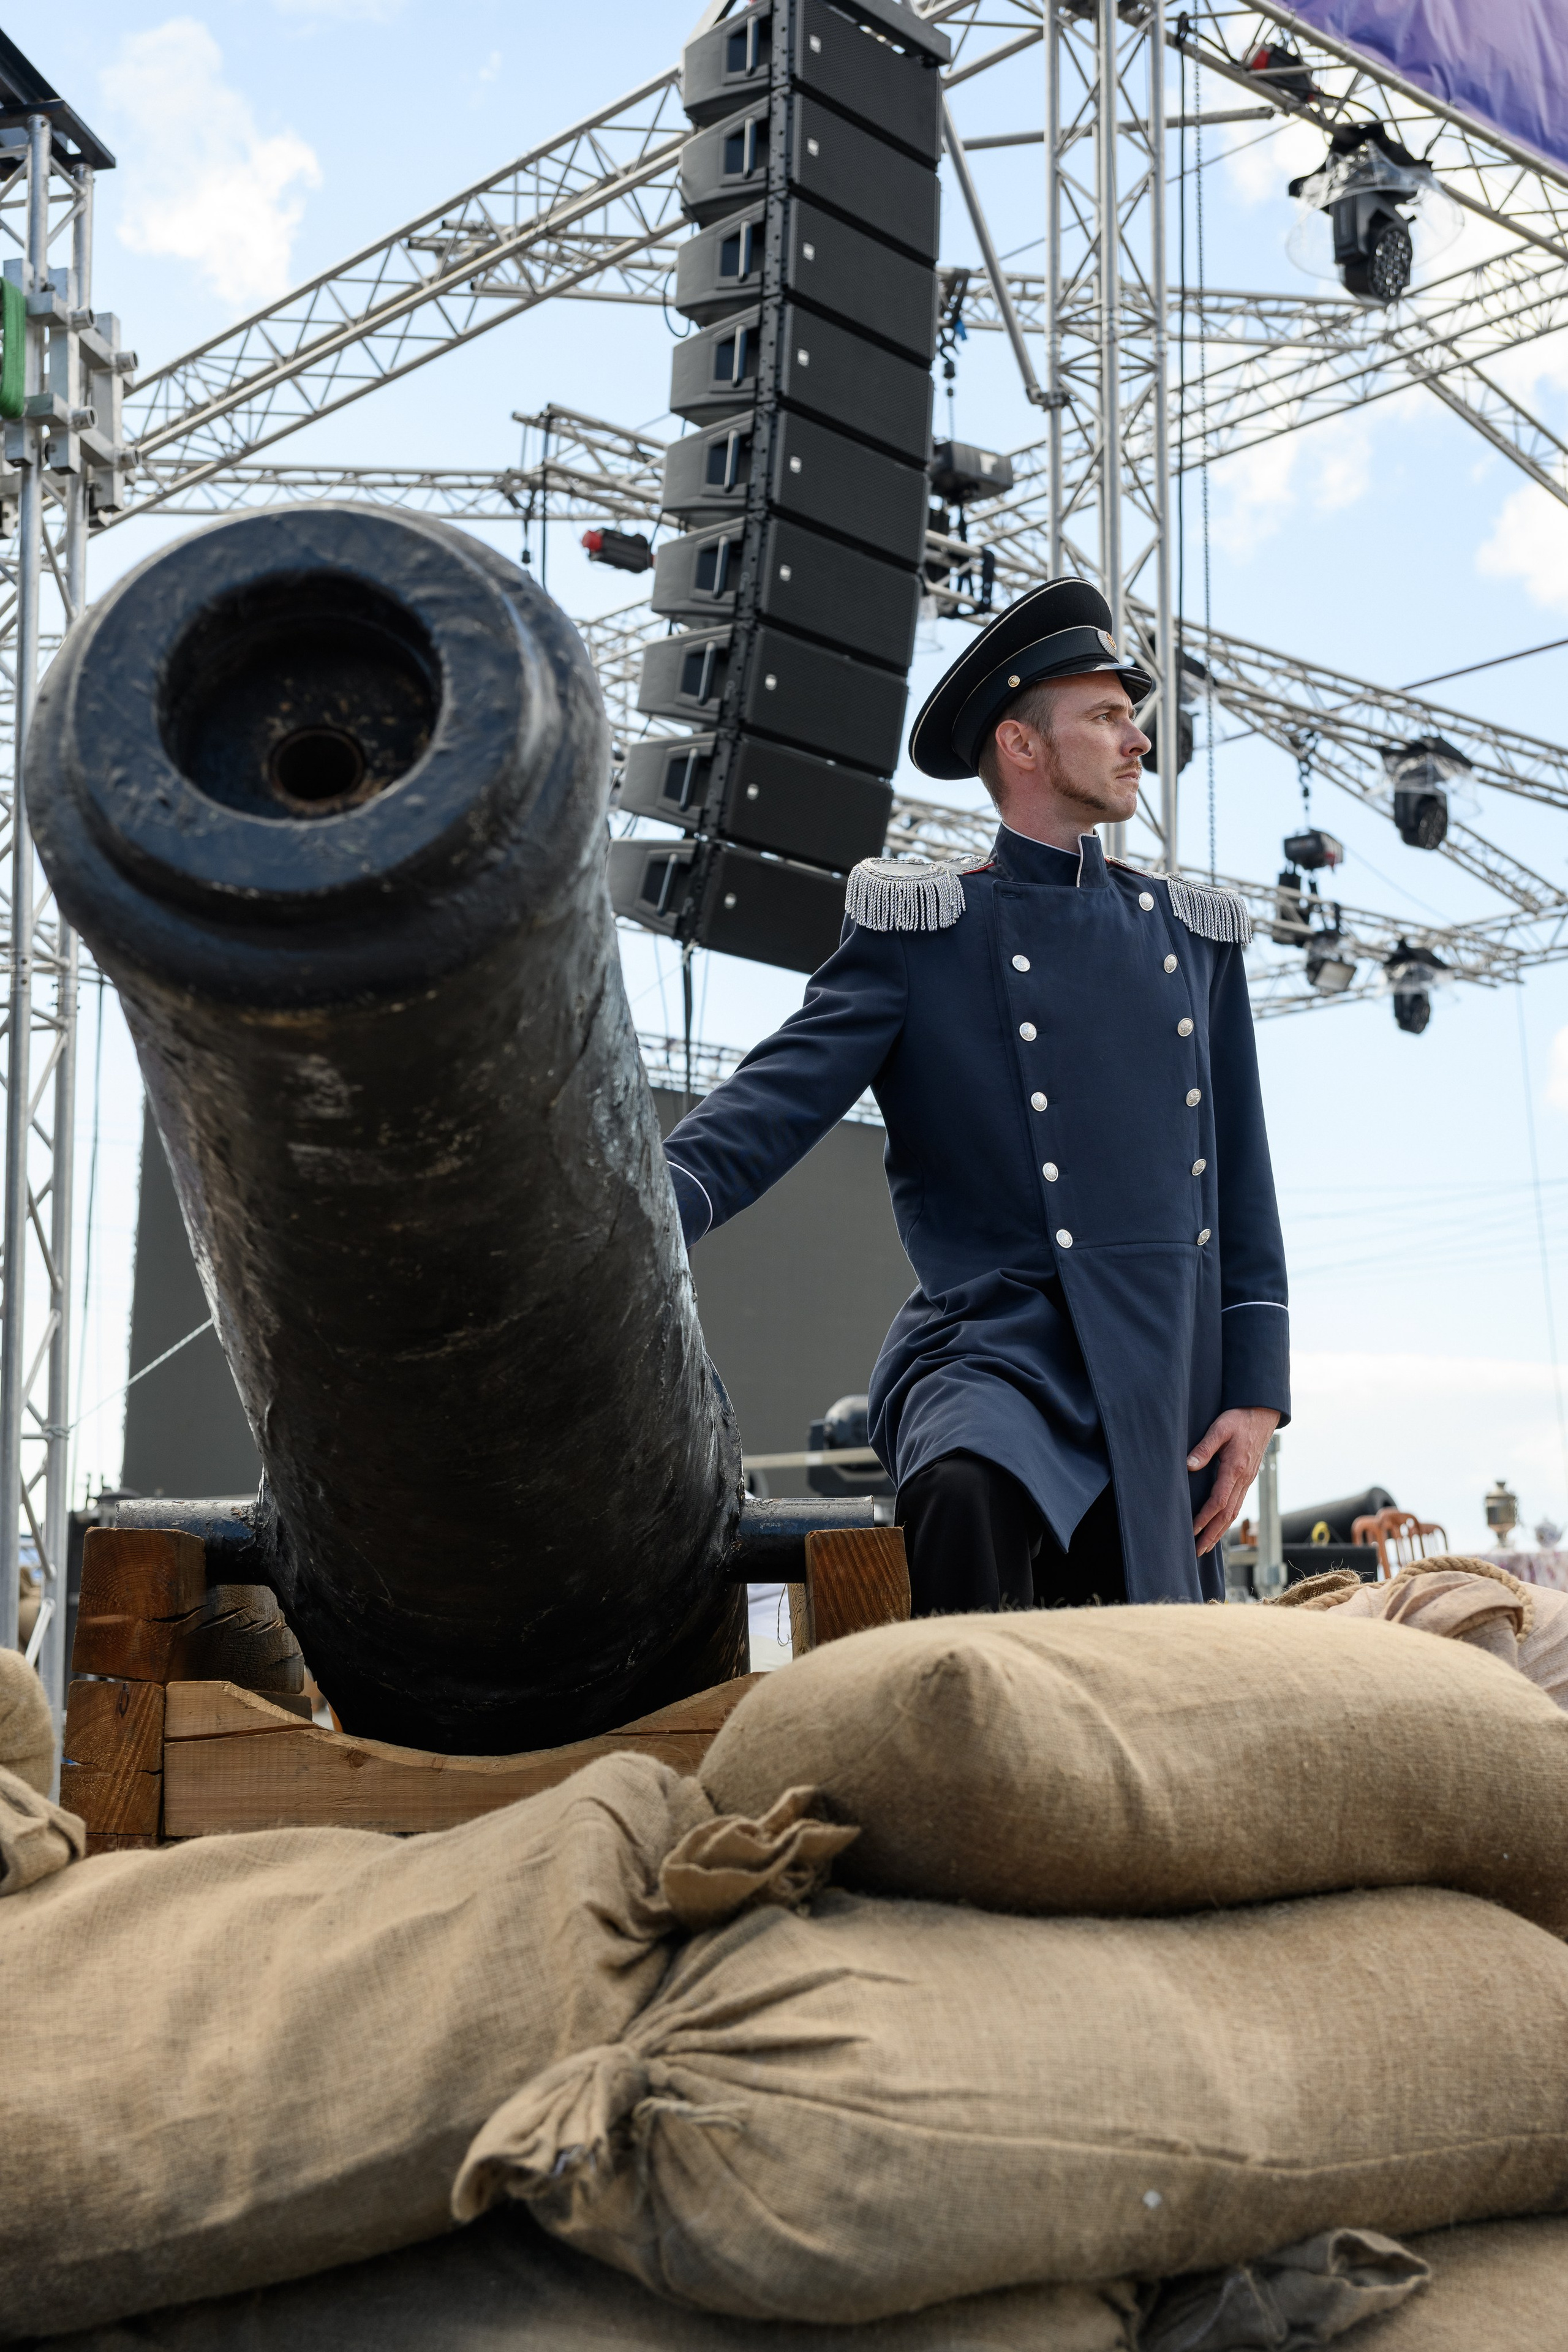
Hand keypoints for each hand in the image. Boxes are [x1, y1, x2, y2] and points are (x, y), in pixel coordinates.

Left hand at [1188, 1407, 1280, 1555]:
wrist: (1263, 1414)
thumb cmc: (1239, 1418)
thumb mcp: (1220, 1428)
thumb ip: (1204, 1447)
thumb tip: (1189, 1466)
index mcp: (1235, 1469)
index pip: (1218, 1501)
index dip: (1205, 1518)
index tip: (1192, 1531)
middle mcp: (1243, 1480)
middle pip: (1227, 1515)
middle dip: (1211, 1534)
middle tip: (1196, 1552)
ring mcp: (1247, 1481)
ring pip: (1233, 1513)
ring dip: (1219, 1531)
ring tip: (1205, 1546)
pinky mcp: (1247, 1479)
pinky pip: (1237, 1505)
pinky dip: (1227, 1520)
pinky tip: (1219, 1527)